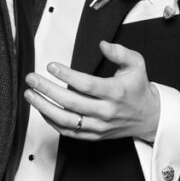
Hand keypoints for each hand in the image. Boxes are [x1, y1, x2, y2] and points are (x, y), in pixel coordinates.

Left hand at [24, 41, 160, 142]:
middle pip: (72, 103)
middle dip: (48, 90)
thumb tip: (102, 44)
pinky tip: (41, 109)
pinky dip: (52, 122)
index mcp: (115, 92)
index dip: (67, 75)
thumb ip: (120, 52)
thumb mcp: (137, 64)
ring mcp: (99, 126)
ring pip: (67, 121)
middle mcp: (106, 111)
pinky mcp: (94, 136)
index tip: (51, 65)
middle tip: (32, 78)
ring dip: (44, 108)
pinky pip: (69, 132)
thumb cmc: (138, 88)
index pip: (87, 85)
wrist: (149, 117)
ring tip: (30, 94)